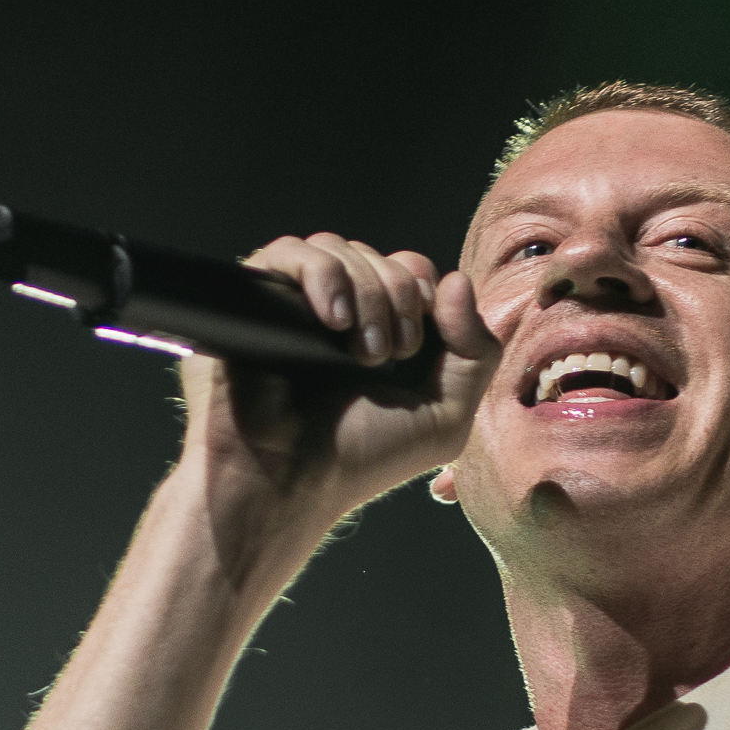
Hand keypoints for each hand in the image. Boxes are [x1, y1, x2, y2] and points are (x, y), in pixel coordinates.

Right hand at [176, 231, 496, 581]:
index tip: (417, 342)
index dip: (423, 291)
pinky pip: (288, 252)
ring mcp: (295, 303)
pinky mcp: (254, 298)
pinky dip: (321, 275)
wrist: (287, 482)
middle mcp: (339, 313)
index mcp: (381, 331)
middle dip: (398, 297)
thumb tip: (456, 281)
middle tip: (387, 355)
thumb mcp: (445, 417)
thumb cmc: (360, 459)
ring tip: (360, 352)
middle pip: (381, 257)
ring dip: (366, 291)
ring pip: (339, 248)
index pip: (411, 271)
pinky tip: (333, 318)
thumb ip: (476, 353)